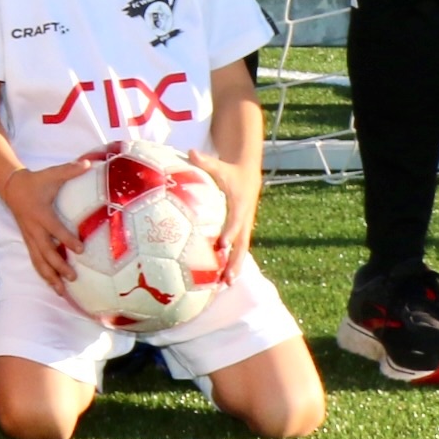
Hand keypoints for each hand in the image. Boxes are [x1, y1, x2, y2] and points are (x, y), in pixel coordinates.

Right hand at [0, 162, 79, 295]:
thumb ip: (69, 171)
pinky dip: (43, 274)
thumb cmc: (36, 181)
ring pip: (38, 261)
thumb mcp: (51, 174)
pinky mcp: (28, 241)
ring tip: (61, 290)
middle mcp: (34, 229)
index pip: (55, 229)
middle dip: (58, 265)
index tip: (80, 249)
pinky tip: (52, 285)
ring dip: (49, 276)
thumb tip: (88, 163)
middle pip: (46, 252)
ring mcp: (29, 237)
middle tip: (73, 276)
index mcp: (41, 214)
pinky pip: (35, 260)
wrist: (11, 187)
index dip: (67, 239)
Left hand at [192, 153, 258, 276]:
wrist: (248, 175)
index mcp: (239, 206)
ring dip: (234, 268)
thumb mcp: (219, 165)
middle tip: (227, 278)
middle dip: (235, 262)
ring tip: (225, 286)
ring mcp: (244, 228)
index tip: (221, 246)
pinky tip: (221, 280)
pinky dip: (231, 264)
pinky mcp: (241, 232)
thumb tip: (190, 152)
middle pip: (241, 245)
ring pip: (241, 251)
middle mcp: (244, 220)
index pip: (234, 222)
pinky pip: (237, 250)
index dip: (229, 234)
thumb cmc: (229, 171)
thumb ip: (205, 161)